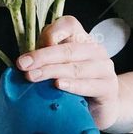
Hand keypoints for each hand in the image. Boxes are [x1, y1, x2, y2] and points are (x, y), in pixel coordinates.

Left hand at [16, 15, 122, 131]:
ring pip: (75, 67)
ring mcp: (105, 68)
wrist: (103, 109)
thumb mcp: (60, 69)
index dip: (51, 32)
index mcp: (83, 40)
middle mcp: (95, 50)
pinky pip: (89, 85)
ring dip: (51, 71)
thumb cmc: (77, 86)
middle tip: (23, 65)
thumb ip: (47, 60)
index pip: (69, 25)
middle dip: (42, 56)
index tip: (31, 47)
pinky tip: (59, 85)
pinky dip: (73, 85)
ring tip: (33, 77)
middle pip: (68, 49)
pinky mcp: (109, 87)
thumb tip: (25, 60)